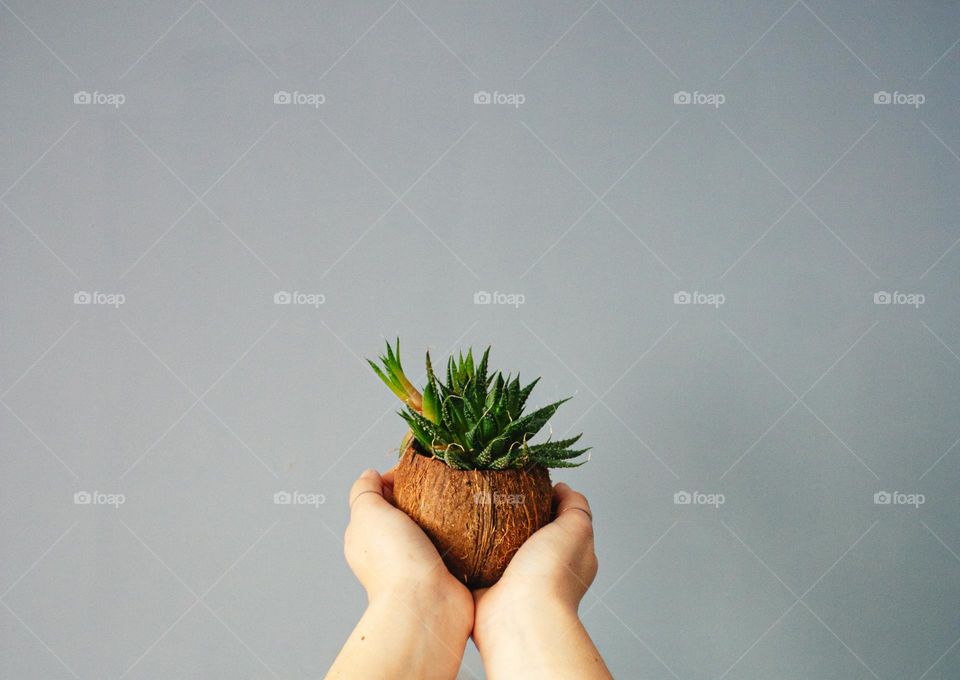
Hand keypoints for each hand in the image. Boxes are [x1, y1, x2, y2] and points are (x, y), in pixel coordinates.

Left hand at [344, 468, 472, 622]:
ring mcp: (419, 561)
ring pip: (435, 526)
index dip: (398, 478)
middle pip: (410, 509)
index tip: (418, 470)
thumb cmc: (393, 560)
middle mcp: (391, 549)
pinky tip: (472, 521)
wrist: (427, 605)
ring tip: (463, 499)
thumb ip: (364, 490)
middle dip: (426, 494)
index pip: (381, 496)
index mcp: (368, 536)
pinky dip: (463, 532)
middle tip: (445, 482)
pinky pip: (456, 543)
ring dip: (448, 513)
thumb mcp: (368, 514)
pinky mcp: (445, 570)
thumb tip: (370, 474)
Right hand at [471, 482, 610, 678]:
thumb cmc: (552, 574)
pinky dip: (466, 548)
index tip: (527, 482)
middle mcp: (541, 569)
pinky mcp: (485, 586)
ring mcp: (513, 579)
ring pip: (498, 544)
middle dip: (511, 512)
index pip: (558, 519)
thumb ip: (576, 506)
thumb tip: (563, 489)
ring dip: (486, 529)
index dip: (544, 499)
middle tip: (494, 491)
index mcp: (568, 557)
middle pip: (526, 529)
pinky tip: (458, 530)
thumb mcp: (576, 528)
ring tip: (471, 505)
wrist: (518, 616)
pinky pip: (473, 561)